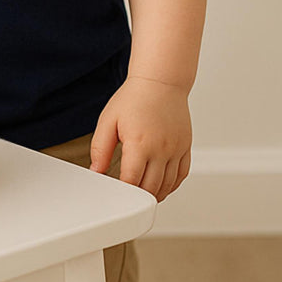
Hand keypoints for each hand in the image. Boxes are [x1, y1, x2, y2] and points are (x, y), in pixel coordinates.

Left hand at [89, 75, 191, 201]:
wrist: (160, 82)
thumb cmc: (134, 98)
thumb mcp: (108, 120)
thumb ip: (100, 148)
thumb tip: (96, 171)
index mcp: (140, 143)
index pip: (132, 182)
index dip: (123, 193)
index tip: (116, 194)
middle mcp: (161, 149)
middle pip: (151, 188)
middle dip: (138, 197)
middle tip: (127, 200)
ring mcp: (176, 149)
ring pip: (168, 185)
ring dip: (155, 195)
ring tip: (143, 196)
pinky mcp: (186, 147)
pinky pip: (182, 175)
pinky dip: (172, 186)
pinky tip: (161, 186)